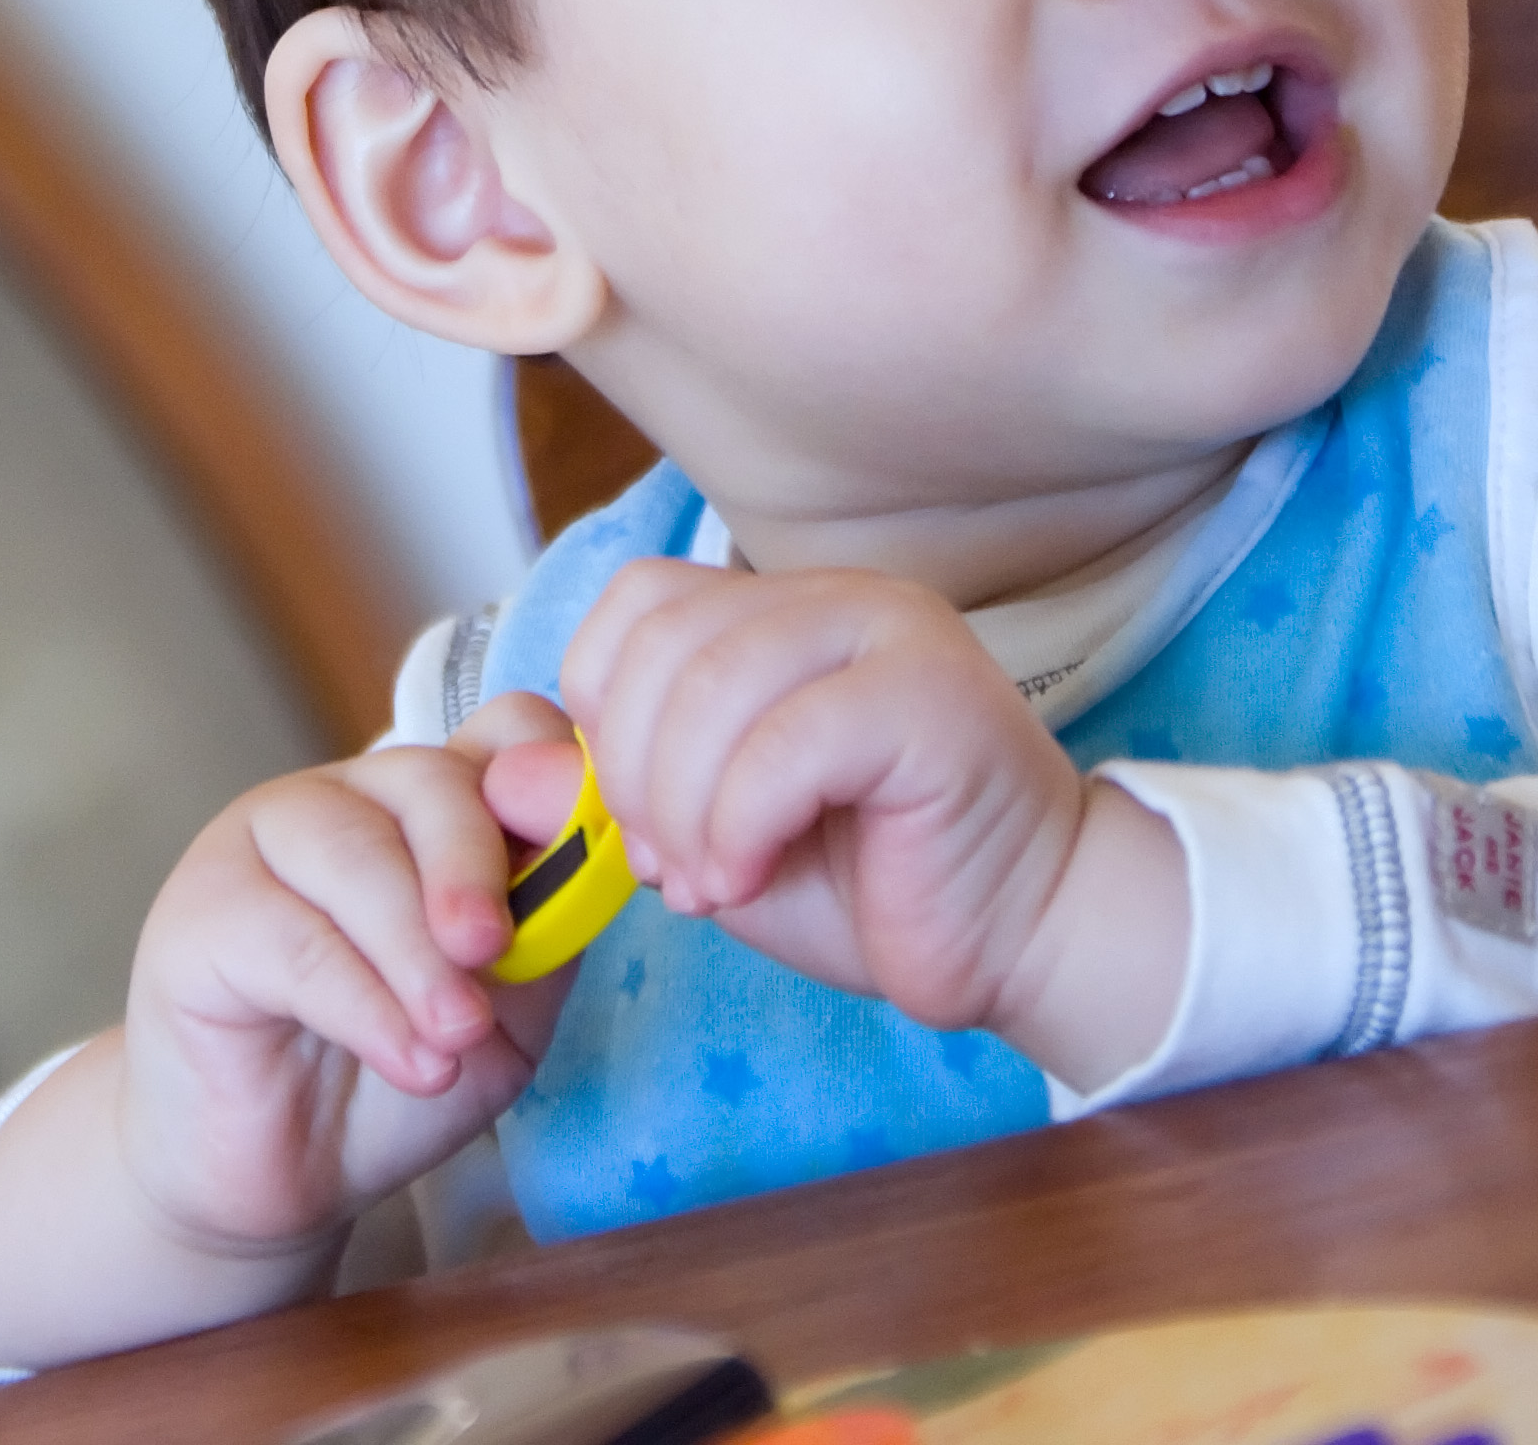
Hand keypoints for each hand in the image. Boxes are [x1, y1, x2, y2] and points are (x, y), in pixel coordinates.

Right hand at [107, 690, 583, 1263]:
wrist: (280, 1173)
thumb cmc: (399, 1072)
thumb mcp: (509, 1011)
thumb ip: (548, 929)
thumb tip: (592, 852)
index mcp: (438, 805)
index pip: (509, 732)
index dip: (552, 770)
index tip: (580, 849)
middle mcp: (352, 800)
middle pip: (431, 779)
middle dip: (473, 867)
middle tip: (492, 952)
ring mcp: (265, 842)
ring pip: (358, 857)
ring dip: (418, 955)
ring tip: (455, 1037)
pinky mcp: (201, 912)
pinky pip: (295, 940)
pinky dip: (367, 1008)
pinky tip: (412, 1064)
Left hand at [555, 560, 1179, 1081]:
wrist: (1022, 938)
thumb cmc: (874, 887)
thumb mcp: (717, 836)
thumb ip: (628, 792)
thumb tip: (515, 766)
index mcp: (788, 611)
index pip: (638, 603)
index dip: (603, 711)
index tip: (632, 819)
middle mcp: (841, 599)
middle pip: (662, 643)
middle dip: (632, 775)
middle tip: (668, 869)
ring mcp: (893, 634)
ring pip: (714, 688)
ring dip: (682, 809)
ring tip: (712, 885)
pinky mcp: (932, 697)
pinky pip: (784, 744)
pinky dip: (740, 827)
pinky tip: (753, 881)